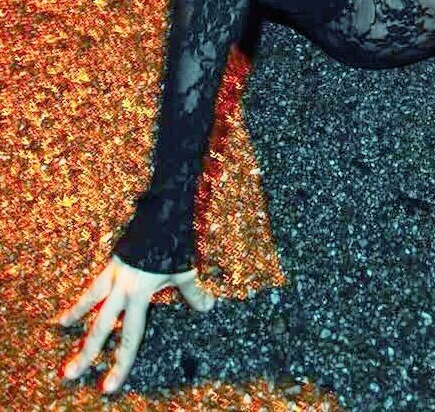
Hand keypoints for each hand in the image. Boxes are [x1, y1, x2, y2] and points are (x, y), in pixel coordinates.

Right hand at [57, 255, 214, 393]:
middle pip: (100, 327)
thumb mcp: (185, 269)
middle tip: (69, 374)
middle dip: (86, 353)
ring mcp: (115, 273)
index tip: (108, 386)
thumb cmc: (175, 242)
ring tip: (60, 326)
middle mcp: (122, 287)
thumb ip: (194, 292)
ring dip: (75, 315)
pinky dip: (86, 293)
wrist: (163, 212)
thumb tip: (208, 307)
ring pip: (90, 300)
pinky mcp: (113, 261)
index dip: (120, 362)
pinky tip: (78, 297)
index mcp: (140, 294)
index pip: (129, 337)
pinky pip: (95, 282)